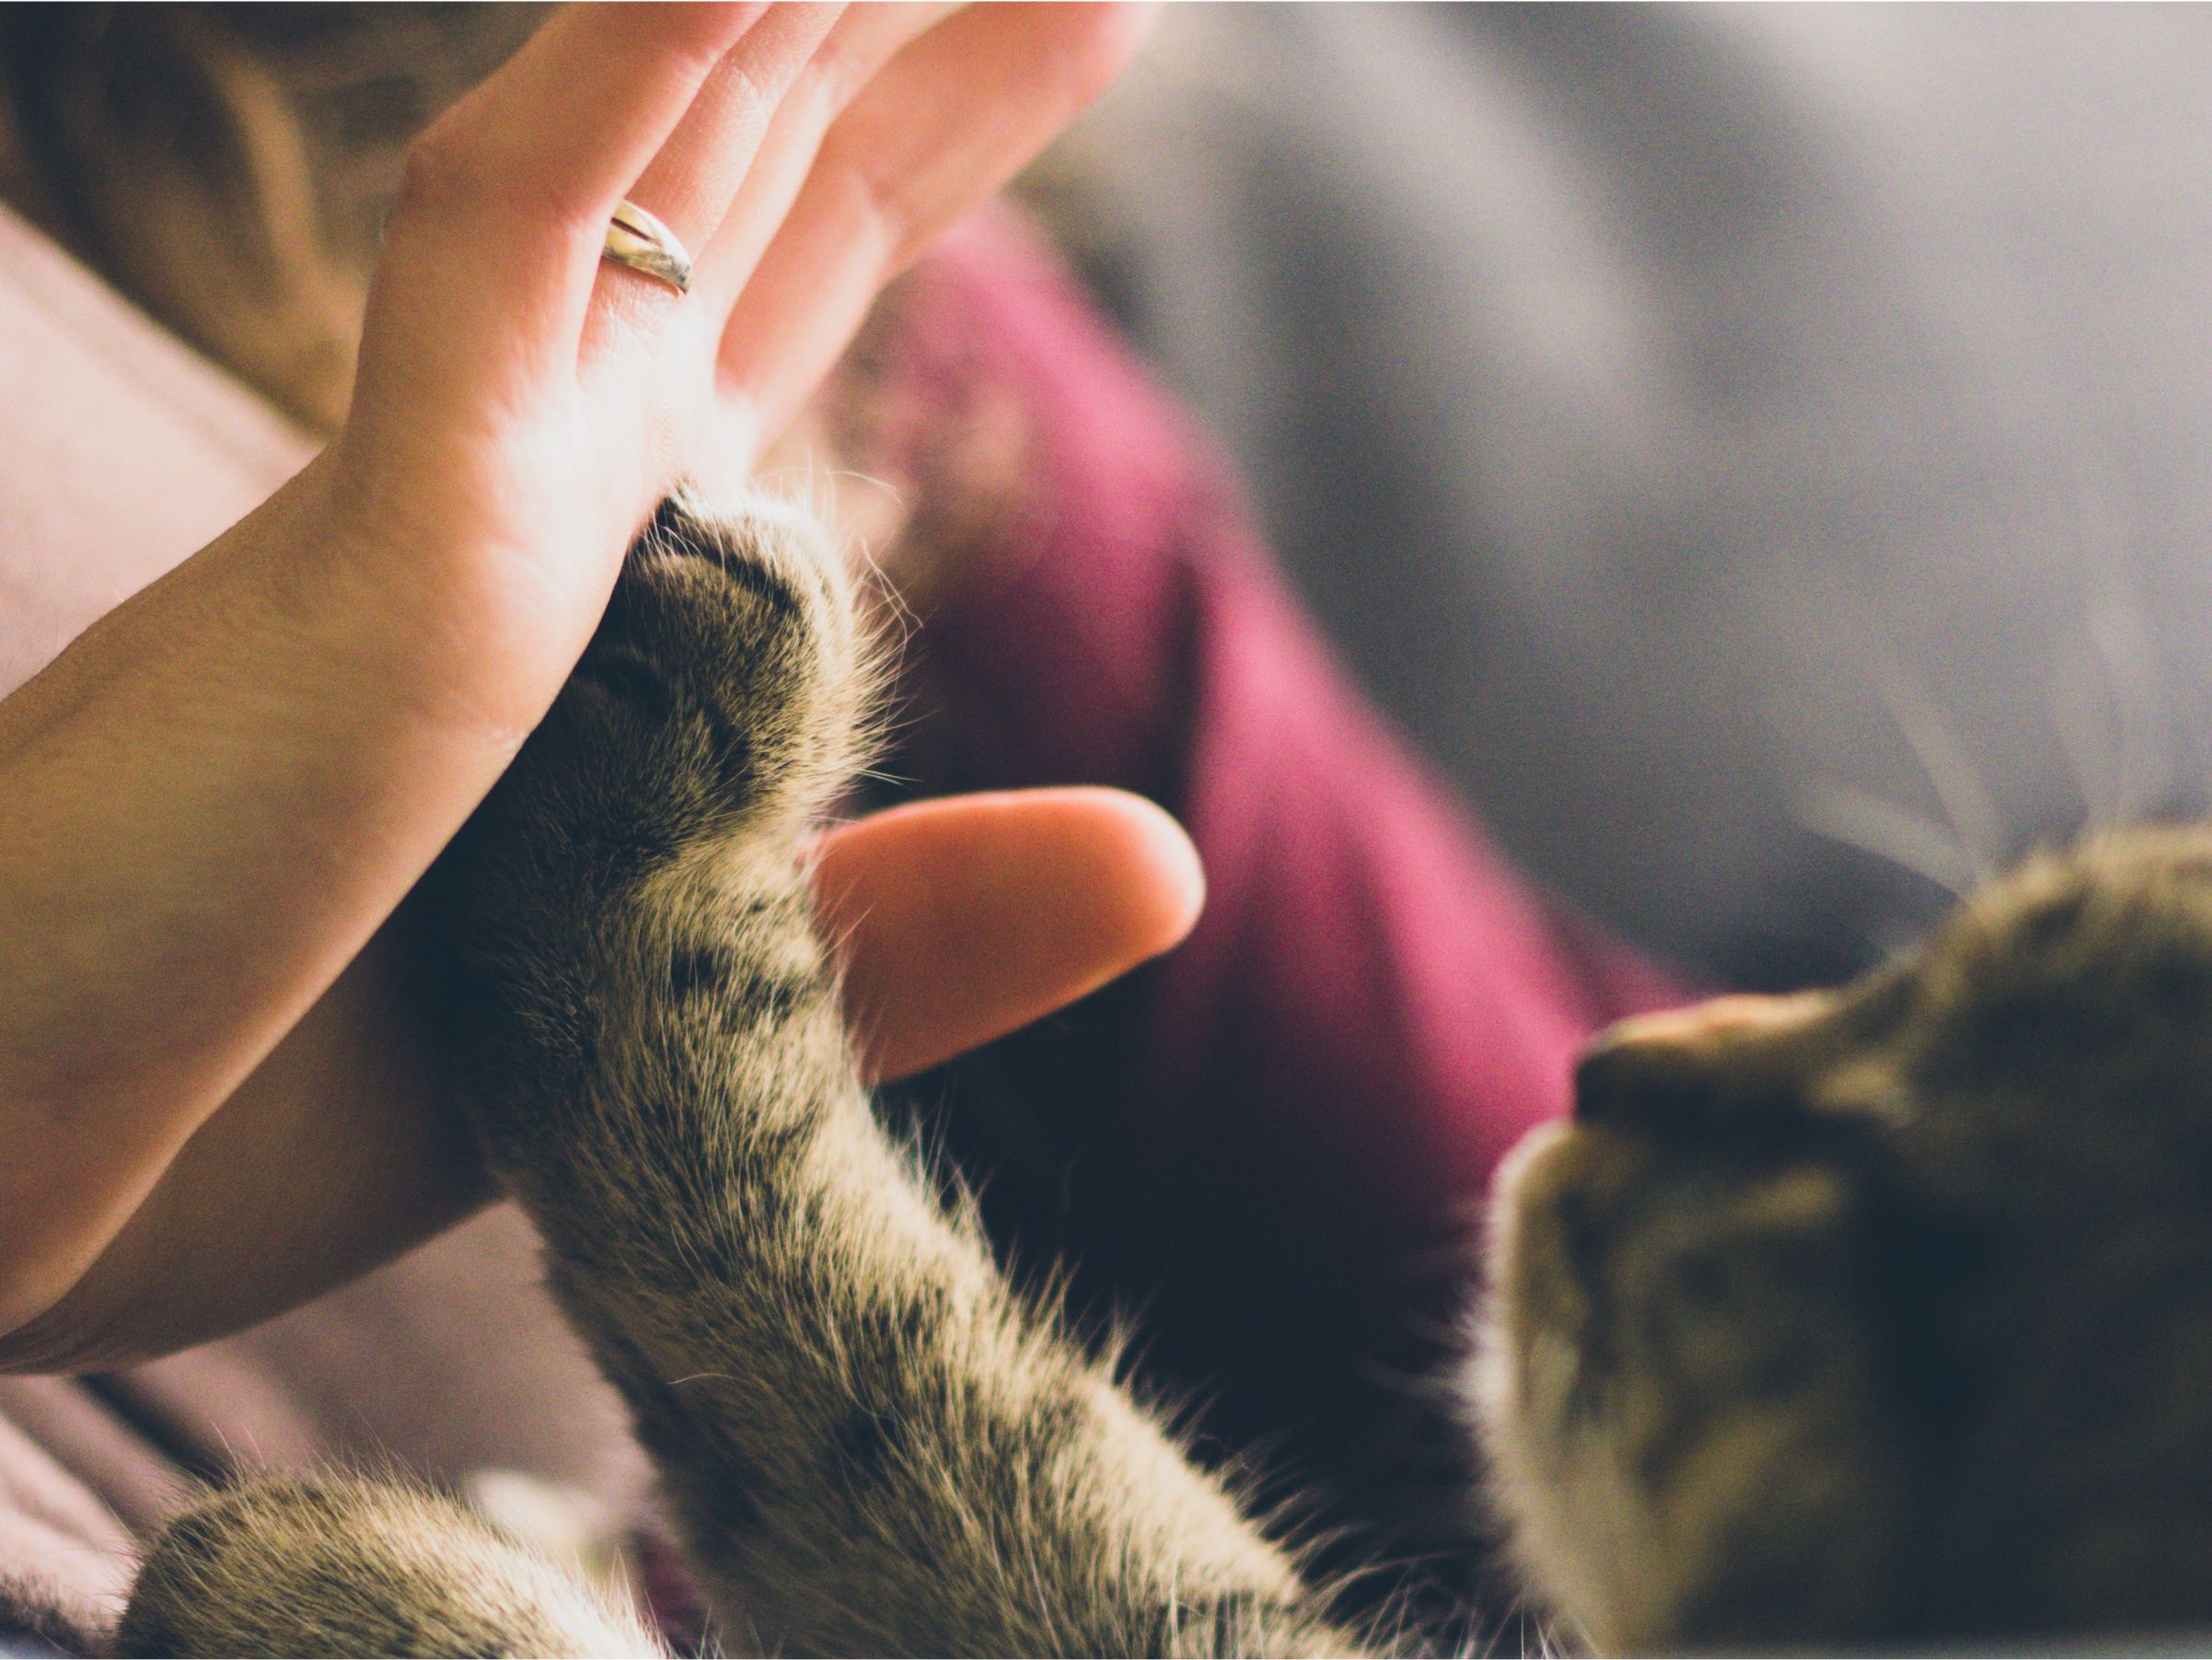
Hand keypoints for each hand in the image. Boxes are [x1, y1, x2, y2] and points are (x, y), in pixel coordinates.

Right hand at [0, 4, 1152, 1368]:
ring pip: (660, 132)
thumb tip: (1174, 862)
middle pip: (764, 154)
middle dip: (908, 11)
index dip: (933, 117)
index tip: (1068, 4)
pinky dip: (632, 73)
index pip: (796, 263)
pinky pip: (512, 239)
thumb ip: (927, 922)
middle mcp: (542, 467)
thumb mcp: (690, 1008)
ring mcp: (459, 475)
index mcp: (606, 555)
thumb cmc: (284, 1099)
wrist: (22, 1186)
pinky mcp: (383, 538)